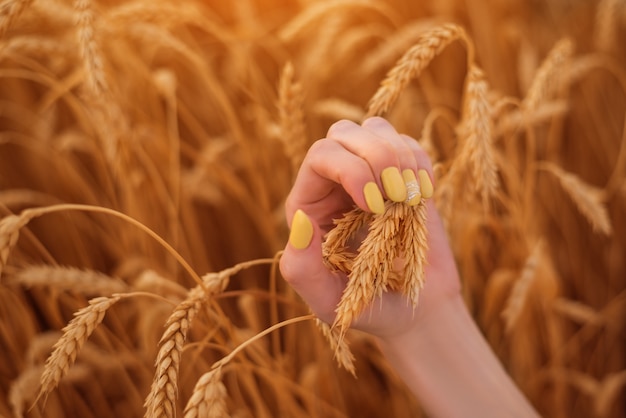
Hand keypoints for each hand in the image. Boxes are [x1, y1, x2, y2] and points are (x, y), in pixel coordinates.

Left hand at [279, 117, 460, 340]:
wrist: (414, 312)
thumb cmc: (367, 309)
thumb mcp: (327, 301)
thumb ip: (302, 269)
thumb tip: (299, 219)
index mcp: (308, 207)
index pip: (320, 157)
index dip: (350, 169)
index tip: (375, 205)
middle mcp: (333, 185)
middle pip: (344, 133)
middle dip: (377, 156)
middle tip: (396, 197)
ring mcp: (369, 176)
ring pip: (375, 130)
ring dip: (400, 156)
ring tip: (410, 198)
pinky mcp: (402, 178)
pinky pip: (408, 144)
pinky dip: (421, 163)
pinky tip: (424, 195)